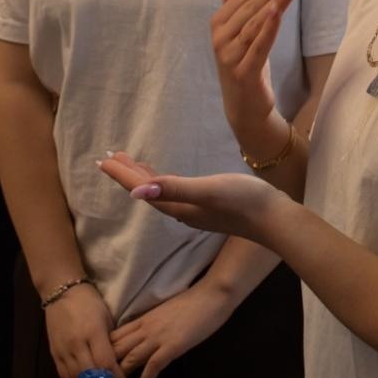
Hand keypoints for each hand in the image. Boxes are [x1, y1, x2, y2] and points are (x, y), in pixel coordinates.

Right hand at [44, 281, 131, 377]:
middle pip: (92, 376)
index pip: (107, 364)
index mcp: (93, 333)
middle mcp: (77, 345)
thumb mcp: (106, 318)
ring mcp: (63, 351)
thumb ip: (111, 341)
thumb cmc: (90, 301)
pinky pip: (64, 376)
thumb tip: (118, 362)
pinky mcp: (54, 354)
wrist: (62, 291)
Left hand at [99, 150, 289, 244]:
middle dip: (127, 174)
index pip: (142, 188)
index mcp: (178, 206)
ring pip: (160, 191)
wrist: (274, 219)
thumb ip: (175, 189)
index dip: (122, 175)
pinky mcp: (208, 205)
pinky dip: (162, 181)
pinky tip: (166, 179)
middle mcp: (182, 210)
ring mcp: (195, 209)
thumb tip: (136, 192)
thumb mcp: (208, 190)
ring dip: (143, 177)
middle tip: (109, 157)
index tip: (102, 160)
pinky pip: (174, 191)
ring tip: (129, 164)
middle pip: (147, 190)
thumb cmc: (244, 201)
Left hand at [111, 279, 234, 377]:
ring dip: (122, 377)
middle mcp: (145, 328)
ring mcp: (158, 337)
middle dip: (108, 367)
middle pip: (117, 349)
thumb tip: (142, 336)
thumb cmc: (192, 301)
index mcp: (143, 319)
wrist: (211, 295)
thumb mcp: (164, 311)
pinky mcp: (171, 346)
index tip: (100, 365)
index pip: (115, 336)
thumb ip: (151, 324)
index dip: (104, 351)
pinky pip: (152, 366)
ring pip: (130, 358)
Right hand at [212, 0, 299, 144]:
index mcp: (218, 23)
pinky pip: (258, 45)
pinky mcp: (243, 72)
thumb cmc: (244, 63)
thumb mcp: (239, 30)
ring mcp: (229, 55)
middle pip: (252, 5)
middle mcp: (220, 37)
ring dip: (276, 0)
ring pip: (256, 21)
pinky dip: (268, 27)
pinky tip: (279, 10)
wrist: (244, 108)